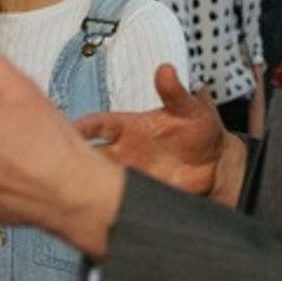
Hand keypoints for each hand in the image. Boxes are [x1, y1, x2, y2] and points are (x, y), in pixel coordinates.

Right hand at [76, 64, 248, 207]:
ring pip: (100, 181)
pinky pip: (118, 200)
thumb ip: (175, 92)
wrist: (219, 166)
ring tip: (79, 192)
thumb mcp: (191, 109)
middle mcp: (123, 151)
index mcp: (128, 127)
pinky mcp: (140, 195)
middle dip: (75, 160)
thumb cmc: (201, 131)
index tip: (66, 131)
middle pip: (89, 156)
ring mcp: (130, 174)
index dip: (80, 128)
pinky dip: (109, 205)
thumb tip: (166, 70)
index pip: (96, 125)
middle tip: (62, 166)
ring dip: (91, 186)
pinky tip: (104, 210)